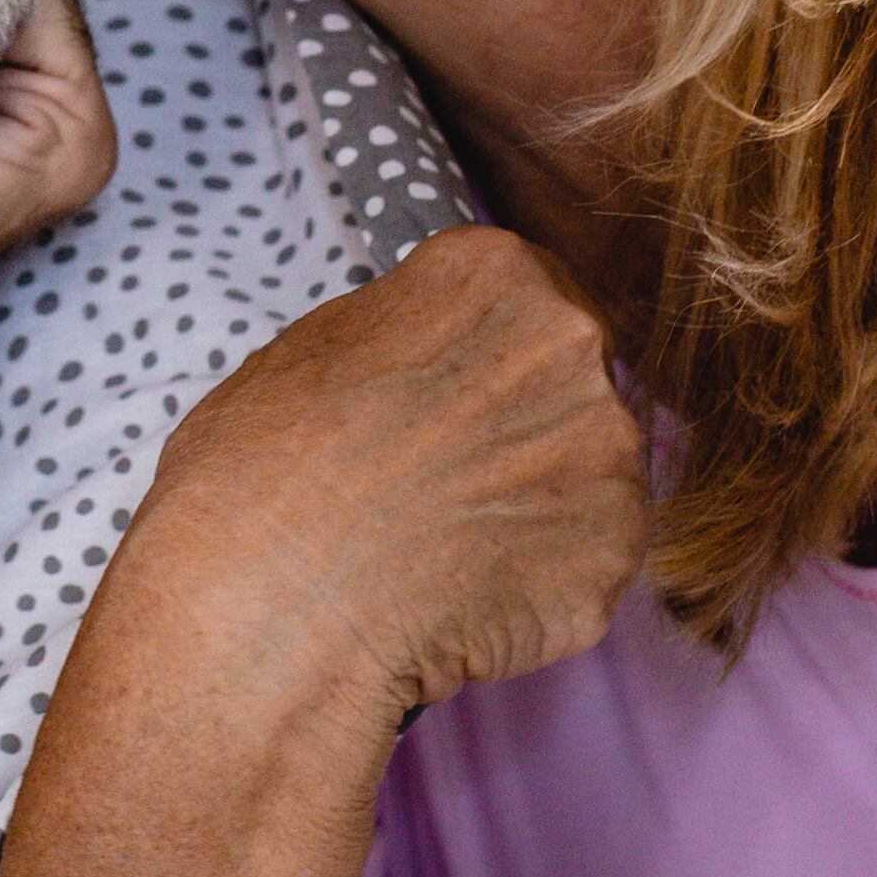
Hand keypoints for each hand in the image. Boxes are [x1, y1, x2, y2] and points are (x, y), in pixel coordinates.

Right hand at [118, 223, 652, 732]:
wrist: (271, 603)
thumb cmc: (259, 472)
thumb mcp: (314, 349)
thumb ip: (411, 335)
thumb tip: (436, 358)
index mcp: (496, 273)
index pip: (529, 299)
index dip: (487, 360)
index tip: (451, 402)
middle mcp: (571, 344)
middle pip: (573, 382)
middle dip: (526, 428)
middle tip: (446, 484)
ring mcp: (608, 449)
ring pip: (591, 475)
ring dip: (538, 508)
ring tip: (447, 552)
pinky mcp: (617, 550)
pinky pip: (590, 563)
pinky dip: (542, 587)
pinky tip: (469, 602)